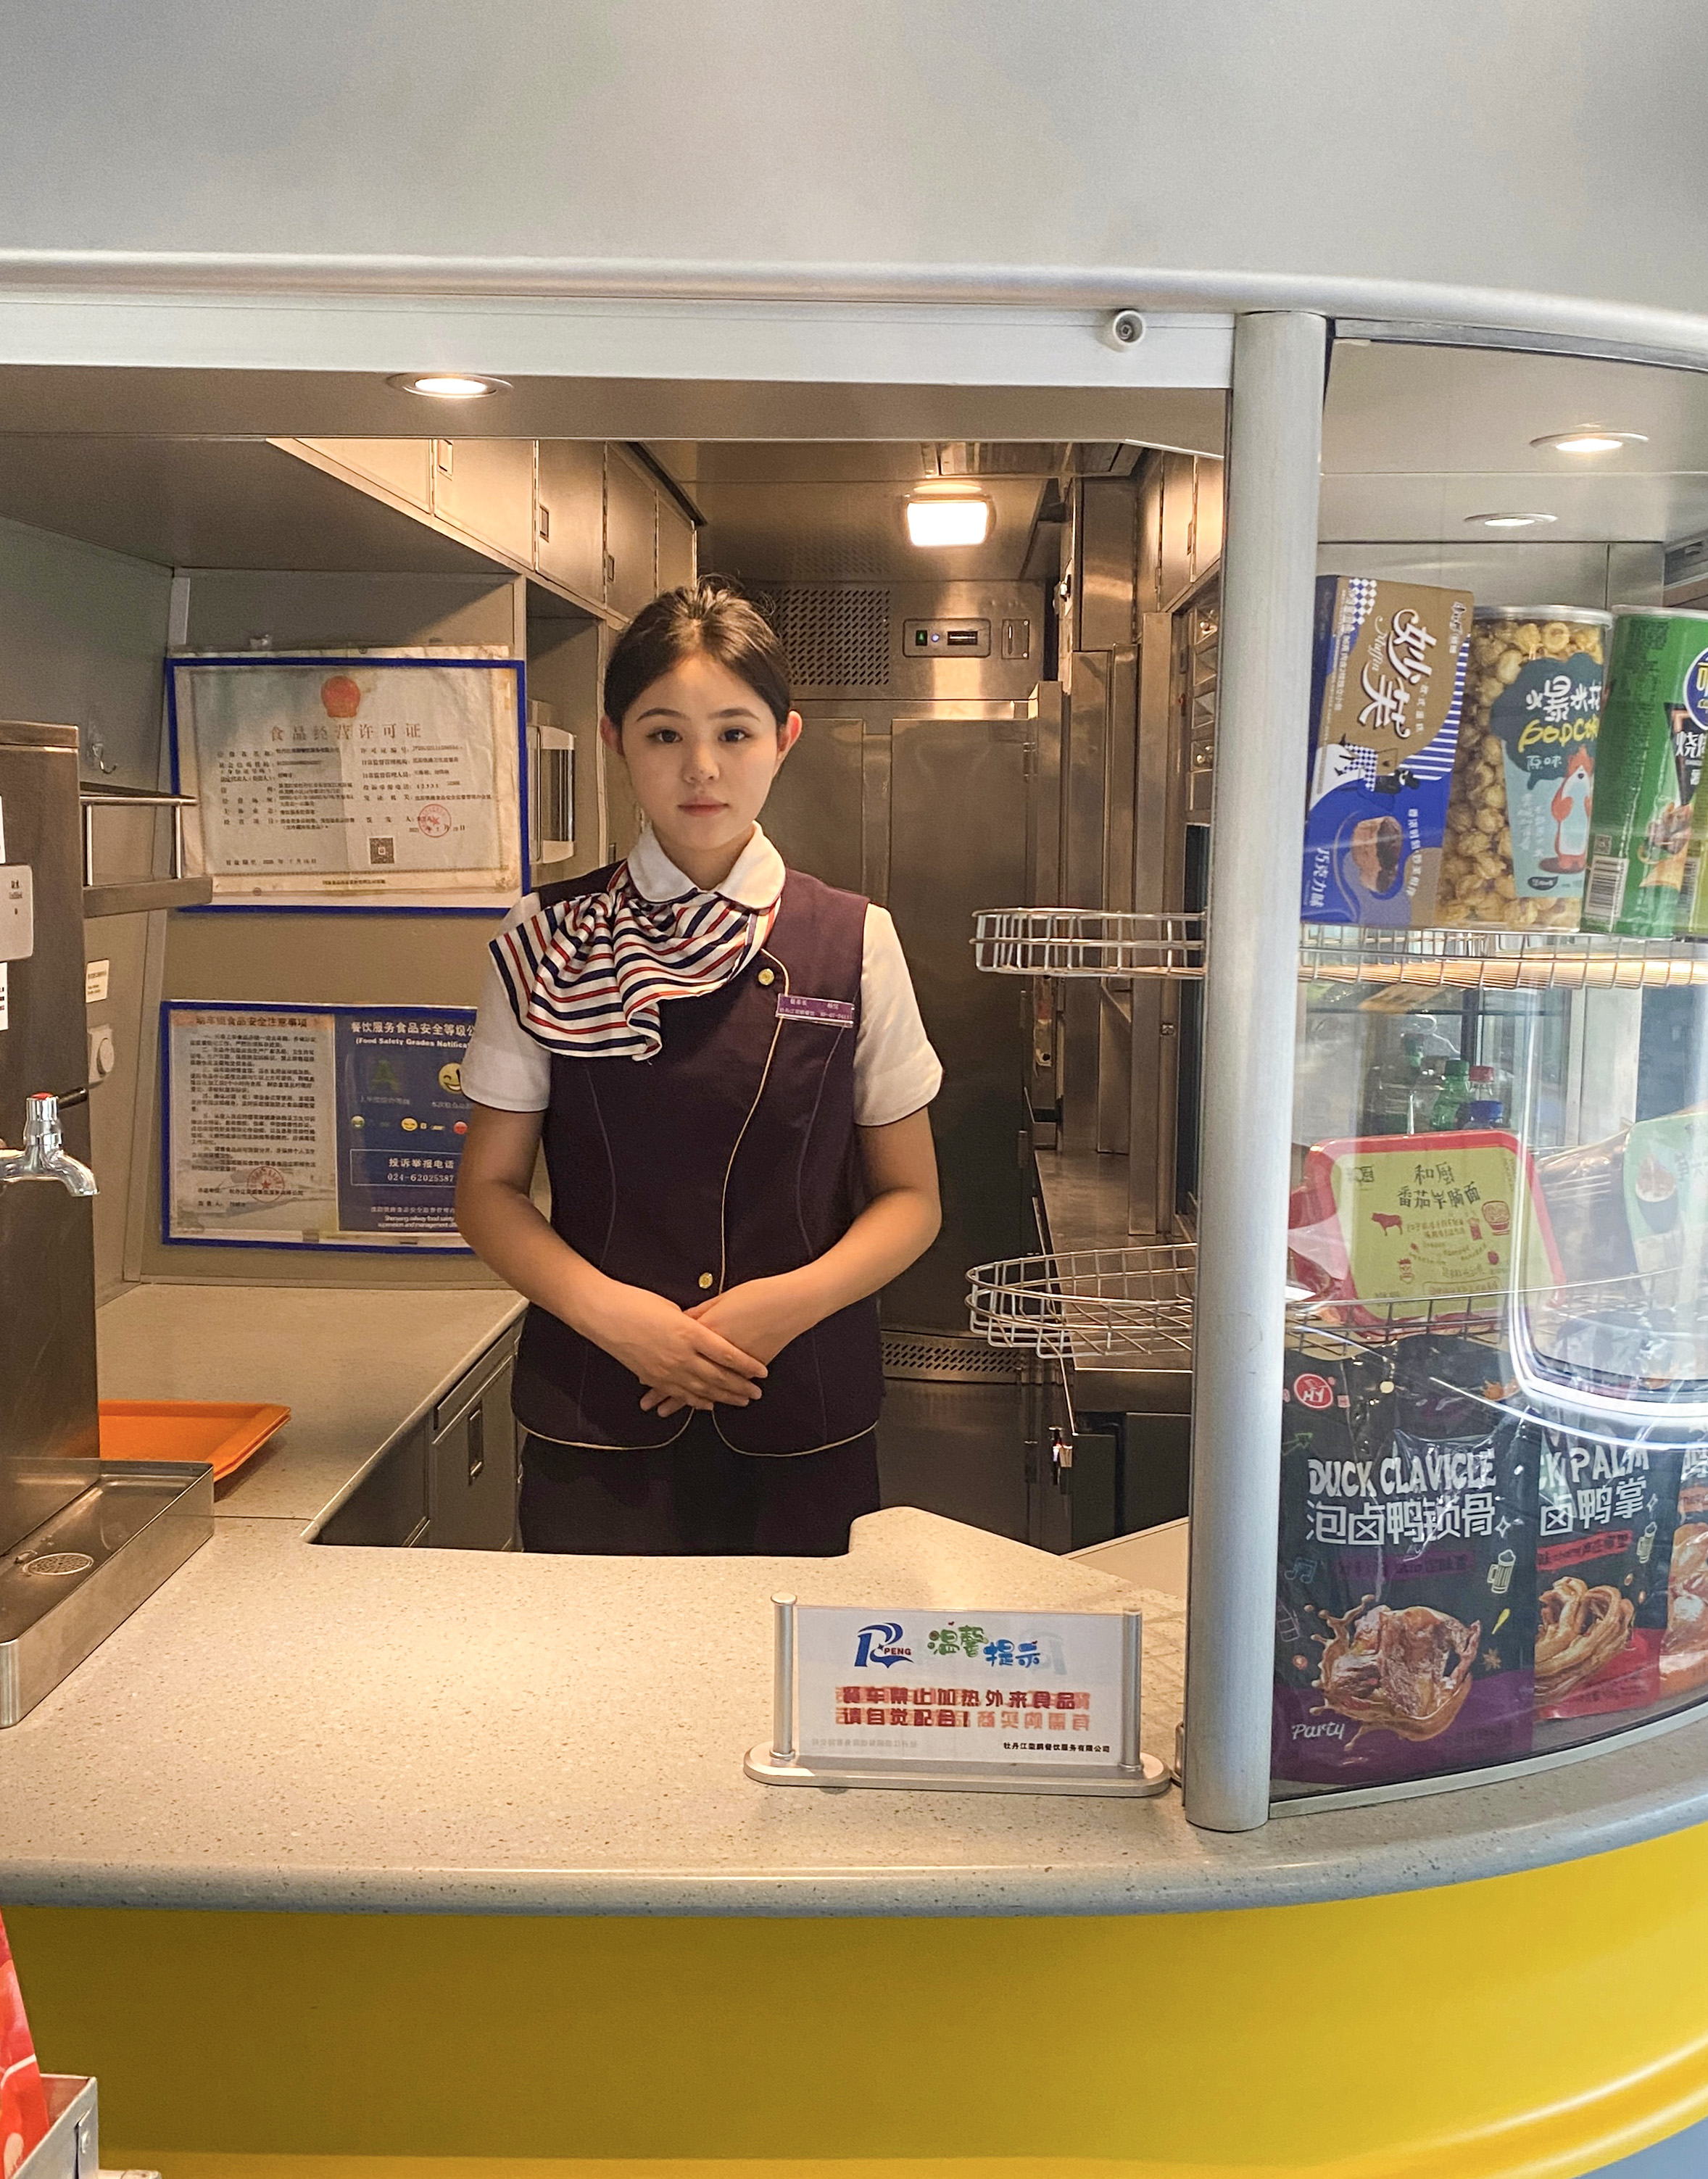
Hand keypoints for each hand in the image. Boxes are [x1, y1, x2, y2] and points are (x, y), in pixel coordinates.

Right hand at [580, 1278, 766, 1412]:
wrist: (603, 1313)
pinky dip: (696, 1401)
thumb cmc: (639, 1302)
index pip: (727, 1354)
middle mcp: (680, 1355)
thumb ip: (696, 1323)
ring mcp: (666, 1370)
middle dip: (740, 1387)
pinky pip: (679, 1394)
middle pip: (718, 1377)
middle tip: (757, 1393)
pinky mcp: (653, 1378)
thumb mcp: (674, 1309)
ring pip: (701, 1390)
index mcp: (689, 1333)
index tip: (763, 1372)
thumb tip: (713, 1332)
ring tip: (741, 1402)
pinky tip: (708, 1405)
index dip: (747, 1365)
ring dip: (723, 1398)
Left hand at [642, 1276, 814, 1416]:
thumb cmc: (756, 1295)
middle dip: (665, 1392)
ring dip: (686, 1400)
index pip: (673, 1352)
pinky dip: (716, 1394)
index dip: (657, 1369)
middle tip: (651, 1407)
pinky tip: (708, 1404)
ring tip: (668, 1412)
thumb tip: (685, 1323)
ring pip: (704, 1386)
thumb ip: (700, 1314)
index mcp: (700, 1330)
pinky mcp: (748, 1368)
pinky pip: (726, 1386)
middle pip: (683, 1375)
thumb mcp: (721, 1299)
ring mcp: (730, 1363)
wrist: (789, 1302)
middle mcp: (711, 1350)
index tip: (643, 1379)